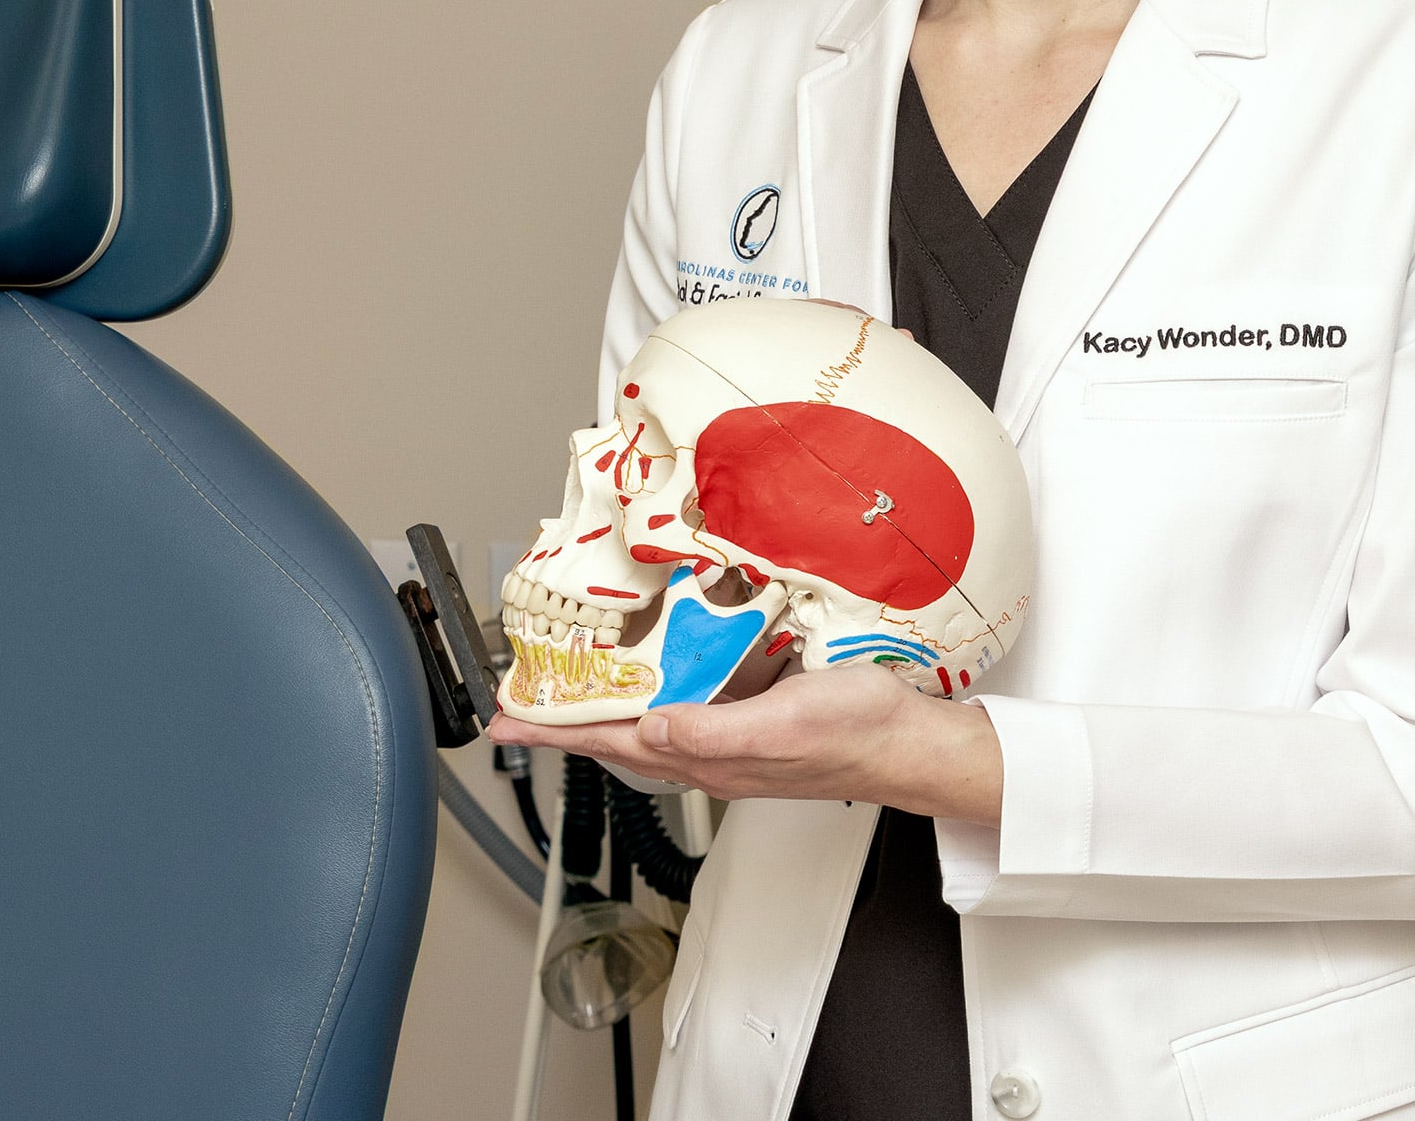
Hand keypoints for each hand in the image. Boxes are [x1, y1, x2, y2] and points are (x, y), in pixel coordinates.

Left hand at [484, 665, 1003, 824]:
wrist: (910, 743)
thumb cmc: (857, 735)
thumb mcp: (783, 724)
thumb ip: (712, 731)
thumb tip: (647, 730)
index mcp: (707, 755)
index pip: (611, 742)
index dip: (555, 730)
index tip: (504, 722)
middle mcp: (709, 749)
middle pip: (619, 732)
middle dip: (566, 716)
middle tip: (520, 699)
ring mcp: (731, 734)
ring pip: (650, 715)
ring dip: (606, 698)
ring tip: (570, 679)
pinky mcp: (755, 714)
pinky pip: (691, 696)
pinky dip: (661, 677)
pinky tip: (660, 659)